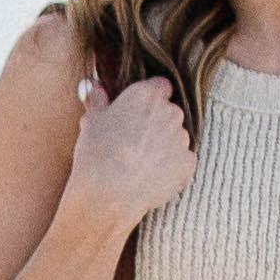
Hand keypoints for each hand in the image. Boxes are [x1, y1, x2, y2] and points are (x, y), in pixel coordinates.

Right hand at [60, 72, 194, 232]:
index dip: (151, 98)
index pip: (161, 86)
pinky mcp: (188, 163)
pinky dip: (172, 166)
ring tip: (142, 163)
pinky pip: (183, 160)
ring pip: (177, 137)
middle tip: (137, 140)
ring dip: (165, 145)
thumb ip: (98, 101)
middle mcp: (170, 111)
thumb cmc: (96, 154)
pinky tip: (152, 176)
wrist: (109, 194)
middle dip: (158, 123)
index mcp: (146, 95)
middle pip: (170, 112)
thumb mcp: (91, 122)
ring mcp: (182, 138)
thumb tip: (96, 88)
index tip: (141, 110)